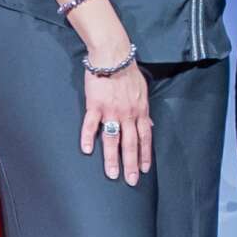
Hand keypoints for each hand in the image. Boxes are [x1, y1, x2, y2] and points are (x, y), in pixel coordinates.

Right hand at [80, 54, 150, 185]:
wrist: (113, 55)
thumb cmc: (128, 71)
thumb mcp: (142, 91)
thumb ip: (143, 110)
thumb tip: (149, 125)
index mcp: (140, 111)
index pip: (145, 137)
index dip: (145, 154)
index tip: (144, 169)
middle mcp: (128, 114)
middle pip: (131, 143)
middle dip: (131, 164)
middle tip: (131, 180)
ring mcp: (111, 110)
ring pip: (113, 139)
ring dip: (112, 158)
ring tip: (111, 174)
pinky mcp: (95, 105)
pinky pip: (91, 125)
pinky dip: (89, 138)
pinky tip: (87, 150)